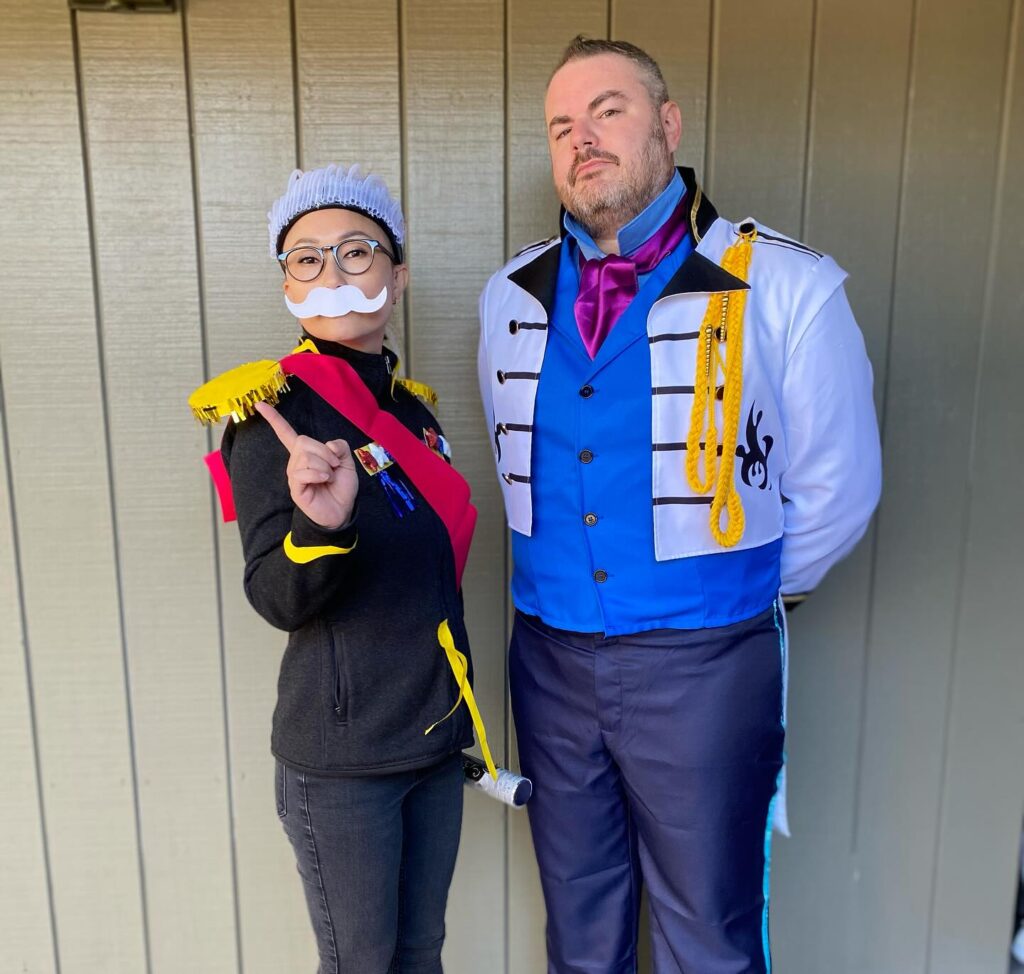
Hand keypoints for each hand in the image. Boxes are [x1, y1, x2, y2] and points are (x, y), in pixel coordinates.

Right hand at [254, 401, 357, 529]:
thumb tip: (327, 444)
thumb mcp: (346, 462)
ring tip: (329, 477)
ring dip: (325, 465)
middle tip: (334, 465)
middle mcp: (296, 461)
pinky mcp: (295, 487)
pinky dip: (319, 474)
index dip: (274, 418)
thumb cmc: (341, 486)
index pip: (286, 432)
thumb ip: (339, 447)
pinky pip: (303, 472)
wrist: (342, 510)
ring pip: (306, 457)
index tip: (259, 404)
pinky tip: (324, 480)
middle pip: (303, 441)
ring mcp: (294, 474)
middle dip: (325, 452)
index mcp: (305, 452)